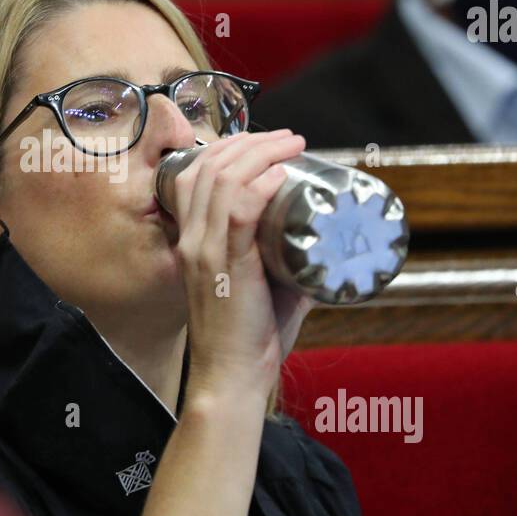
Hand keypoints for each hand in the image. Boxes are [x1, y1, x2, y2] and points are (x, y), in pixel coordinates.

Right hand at [169, 129, 313, 403]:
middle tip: (288, 139)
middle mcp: (192, 239)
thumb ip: (288, 263)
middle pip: (209, 167)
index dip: (228, 148)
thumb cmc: (249, 338)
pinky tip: (280, 175)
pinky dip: (259, 186)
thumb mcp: (265, 287)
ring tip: (291, 146)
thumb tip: (324, 243)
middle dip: (251, 141)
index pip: (194, 175)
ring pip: (223, 180)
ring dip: (261, 154)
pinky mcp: (225, 266)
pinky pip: (237, 212)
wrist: (232, 376)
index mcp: (192, 240)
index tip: (265, 143)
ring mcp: (205, 251)